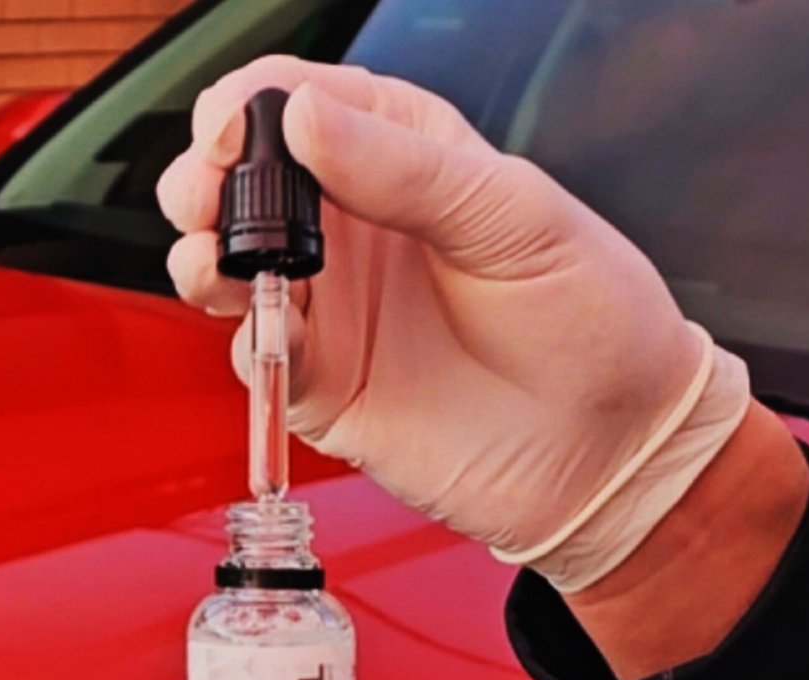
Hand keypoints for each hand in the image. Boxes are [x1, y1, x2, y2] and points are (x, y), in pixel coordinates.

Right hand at [157, 58, 749, 592]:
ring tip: (221, 264)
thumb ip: (404, 169)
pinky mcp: (317, 381)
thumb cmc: (589, 320)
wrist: (607, 449)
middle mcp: (350, 226)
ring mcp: (328, 305)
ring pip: (221, 263)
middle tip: (211, 197)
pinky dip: (244, 340)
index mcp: (400, 154)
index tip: (236, 132)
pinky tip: (277, 334)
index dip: (250, 107)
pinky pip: (250, 353)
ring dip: (201, 256)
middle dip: (203, 179)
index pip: (296, 101)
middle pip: (236, 181)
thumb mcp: (513, 216)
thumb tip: (304, 117)